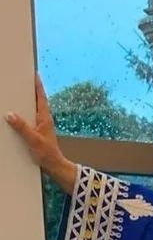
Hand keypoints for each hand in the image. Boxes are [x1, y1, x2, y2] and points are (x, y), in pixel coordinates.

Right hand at [5, 74, 74, 192]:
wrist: (54, 166)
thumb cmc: (48, 154)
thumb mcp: (33, 139)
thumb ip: (22, 127)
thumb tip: (10, 115)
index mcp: (45, 118)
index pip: (41, 97)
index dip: (38, 85)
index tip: (35, 74)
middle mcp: (44, 120)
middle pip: (36, 101)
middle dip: (30, 90)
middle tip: (23, 79)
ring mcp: (41, 126)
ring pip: (32, 110)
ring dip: (26, 102)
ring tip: (18, 94)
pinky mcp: (38, 132)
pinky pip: (29, 119)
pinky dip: (24, 115)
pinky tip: (17, 116)